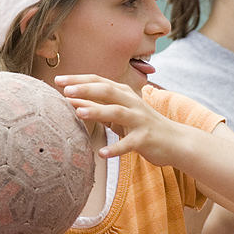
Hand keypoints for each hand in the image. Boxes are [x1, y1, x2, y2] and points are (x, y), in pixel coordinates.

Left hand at [57, 74, 180, 165]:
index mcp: (125, 94)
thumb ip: (96, 106)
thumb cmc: (141, 126)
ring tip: (79, 112)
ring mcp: (139, 120)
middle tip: (66, 90)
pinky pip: (128, 143)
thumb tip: (70, 99)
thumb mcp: (118, 114)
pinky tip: (101, 153)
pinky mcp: (145, 139)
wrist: (174, 141)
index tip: (58, 80)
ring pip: (118, 112)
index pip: (99, 81)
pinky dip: (115, 148)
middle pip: (108, 91)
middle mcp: (132, 103)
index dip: (79, 79)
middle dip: (86, 89)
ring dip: (98, 111)